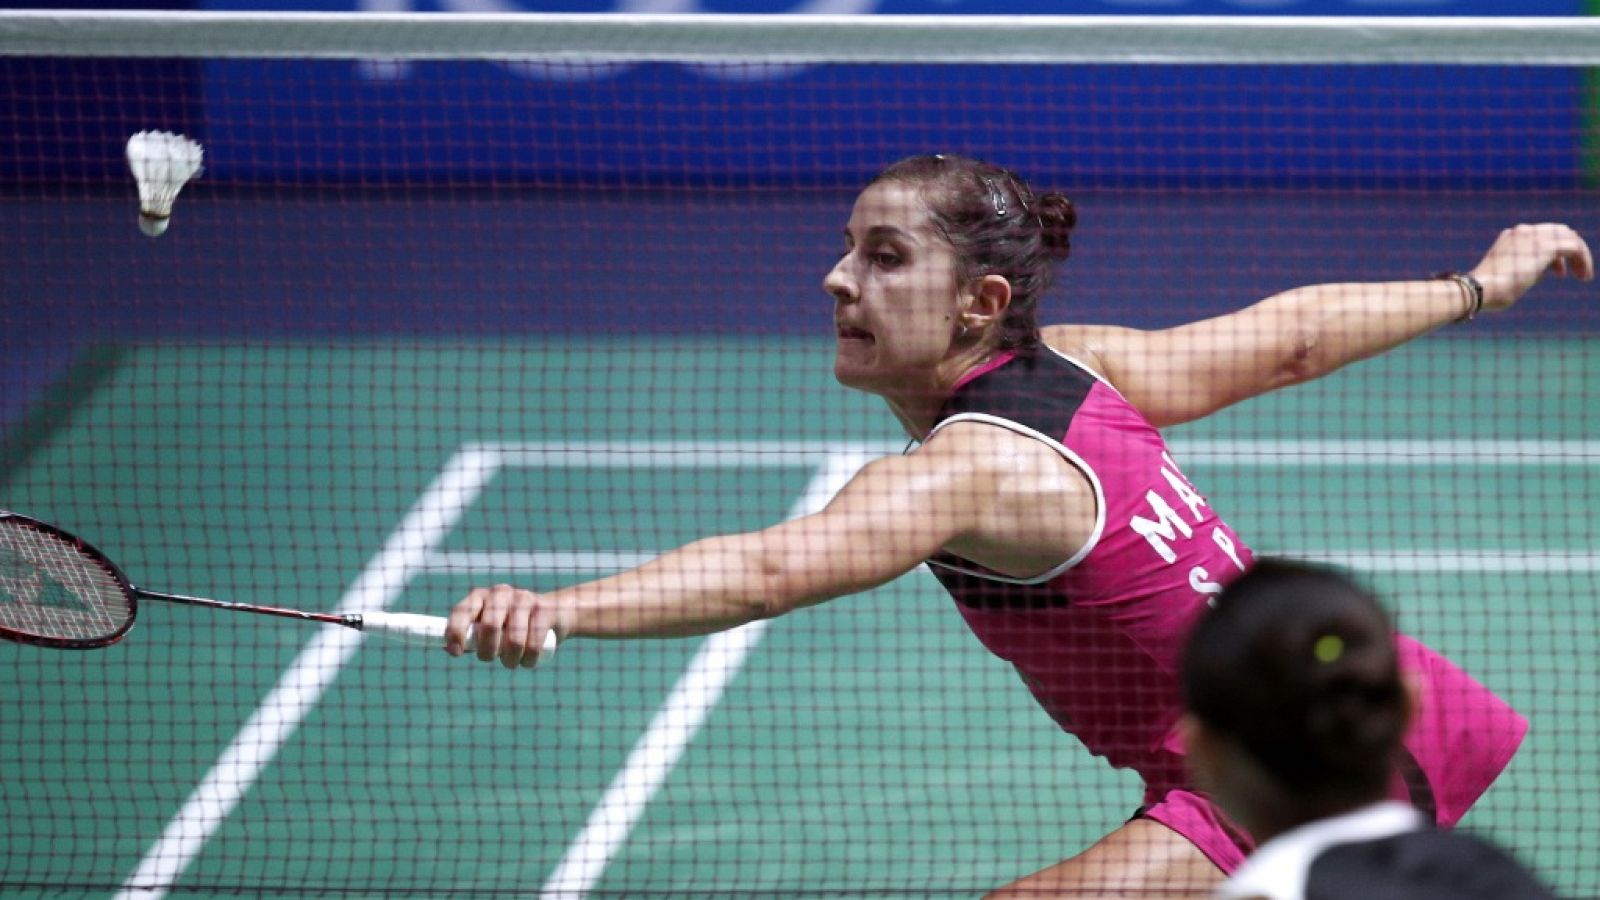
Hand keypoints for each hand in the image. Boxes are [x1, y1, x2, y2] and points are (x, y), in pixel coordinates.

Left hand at [446, 584, 561, 668]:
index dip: (455, 632)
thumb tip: (446, 648)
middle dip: (488, 651)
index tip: (455, 652)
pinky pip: (534, 645)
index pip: (462, 611)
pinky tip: (528, 659)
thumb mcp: (488, 627)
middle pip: (489, 626)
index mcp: (481, 596)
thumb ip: (470, 637)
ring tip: (512, 662)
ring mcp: (524, 599)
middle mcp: (501, 593)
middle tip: (490, 658)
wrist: (554, 613)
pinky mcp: (544, 610)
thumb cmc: (512, 625)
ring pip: (514, 641)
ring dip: (510, 660)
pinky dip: (529, 660)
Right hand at [1471, 223, 1592, 312]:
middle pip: (1559, 231)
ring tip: (1584, 276)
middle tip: (1576, 271)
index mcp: (1511, 236)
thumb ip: (1520, 268)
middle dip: (1571, 250)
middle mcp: (1523, 231)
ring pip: (1570, 237)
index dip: (1556, 254)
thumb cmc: (1488, 292)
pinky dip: (1583, 260)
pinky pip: (1575, 247)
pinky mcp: (1546, 246)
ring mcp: (1534, 236)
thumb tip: (1534, 273)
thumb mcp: (1504, 275)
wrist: (1480, 289)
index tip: (1559, 273)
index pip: (1542, 235)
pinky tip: (1584, 276)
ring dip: (1581, 256)